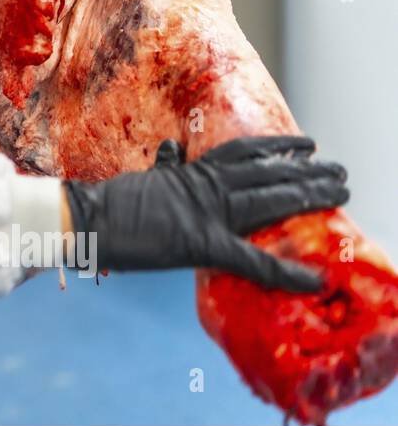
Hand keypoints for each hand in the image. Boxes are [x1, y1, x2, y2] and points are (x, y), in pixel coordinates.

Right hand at [62, 136, 347, 291]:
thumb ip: (165, 167)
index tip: (306, 145)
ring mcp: (207, 212)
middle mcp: (206, 186)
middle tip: (340, 171)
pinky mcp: (203, 243)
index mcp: (191, 172)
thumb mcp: (144, 178)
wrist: (86, 218)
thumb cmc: (107, 203)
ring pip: (271, 200)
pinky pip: (252, 261)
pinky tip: (313, 280)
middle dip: (308, 171)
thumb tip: (171, 148)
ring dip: (310, 196)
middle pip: (268, 172)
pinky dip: (284, 272)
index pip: (244, 151)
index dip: (278, 146)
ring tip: (340, 192)